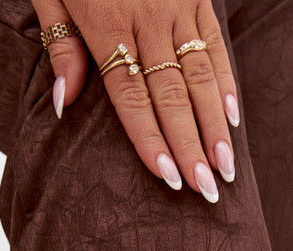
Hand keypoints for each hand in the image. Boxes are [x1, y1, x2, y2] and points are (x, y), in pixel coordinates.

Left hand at [31, 0, 239, 201]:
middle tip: (207, 190)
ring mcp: (176, 4)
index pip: (132, 96)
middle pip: (172, 94)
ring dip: (215, 126)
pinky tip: (232, 118)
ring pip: (200, 75)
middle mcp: (147, 16)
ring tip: (227, 168)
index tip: (169, 178)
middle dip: (191, 146)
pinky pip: (214, 43)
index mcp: (106, 20)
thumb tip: (64, 105)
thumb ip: (59, 45)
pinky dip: (225, 82)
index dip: (151, 139)